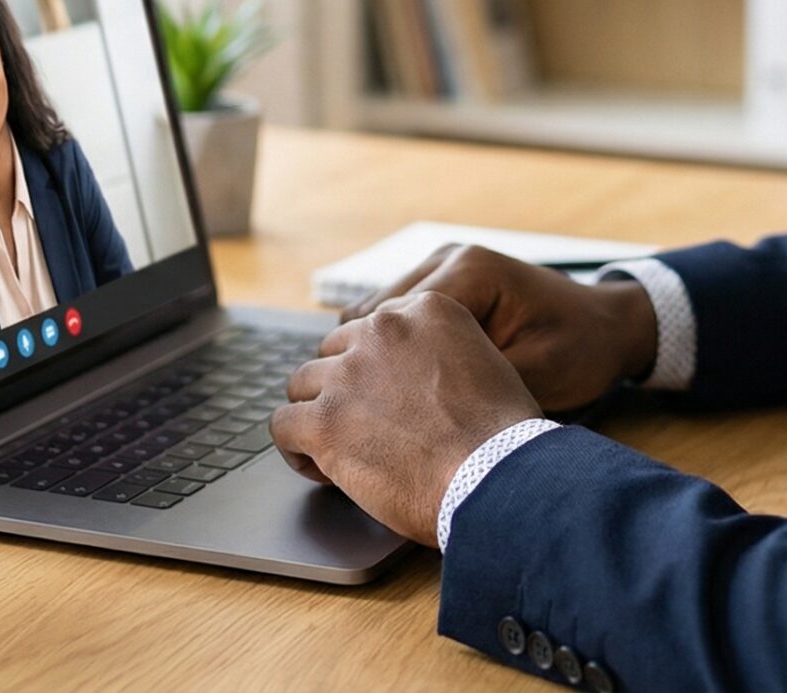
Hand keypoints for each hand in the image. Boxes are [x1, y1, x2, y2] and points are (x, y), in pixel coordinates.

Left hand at [269, 292, 542, 545]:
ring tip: (336, 450)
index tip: (384, 397)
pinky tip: (319, 468)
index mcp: (426, 310)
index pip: (374, 328)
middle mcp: (382, 330)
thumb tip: (418, 379)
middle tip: (361, 426)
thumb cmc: (503, 436)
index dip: (374, 367)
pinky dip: (295, 449)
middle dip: (342, 388)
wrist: (497, 476)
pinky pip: (283, 425)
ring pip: (302, 385)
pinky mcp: (324, 420)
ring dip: (317, 415)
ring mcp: (348, 374)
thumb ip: (444, 353)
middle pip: (334, 352)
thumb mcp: (486, 363)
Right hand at [343, 244, 657, 412]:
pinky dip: (387, 347)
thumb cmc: (579, 352)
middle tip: (367, 416)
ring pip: (374, 313)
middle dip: (367, 364)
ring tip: (379, 404)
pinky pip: (393, 315)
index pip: (396, 319)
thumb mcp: (531, 375)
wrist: (608, 327)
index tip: (371, 417)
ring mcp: (441, 264)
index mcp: (471, 271)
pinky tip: (396, 385)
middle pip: (374, 314)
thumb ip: (470, 384)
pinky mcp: (440, 281)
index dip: (378, 370)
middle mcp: (448, 257)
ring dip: (372, 355)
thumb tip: (411, 414)